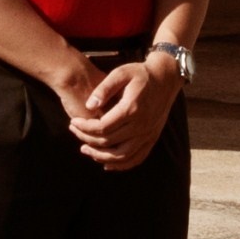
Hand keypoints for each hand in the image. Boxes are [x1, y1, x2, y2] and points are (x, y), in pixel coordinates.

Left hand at [73, 51, 180, 166]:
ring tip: (85, 150)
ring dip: (101, 156)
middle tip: (74, 132)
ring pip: (122, 156)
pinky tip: (107, 163)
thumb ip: (104, 88)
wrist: (165, 79)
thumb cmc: (140, 74)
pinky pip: (137, 158)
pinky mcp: (152, 138)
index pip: (102, 127)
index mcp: (131, 109)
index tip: (73, 122)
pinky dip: (121, 165)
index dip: (84, 127)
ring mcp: (148, 134)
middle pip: (109, 142)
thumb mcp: (121, 73)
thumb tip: (89, 106)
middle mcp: (141, 125)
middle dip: (87, 139)